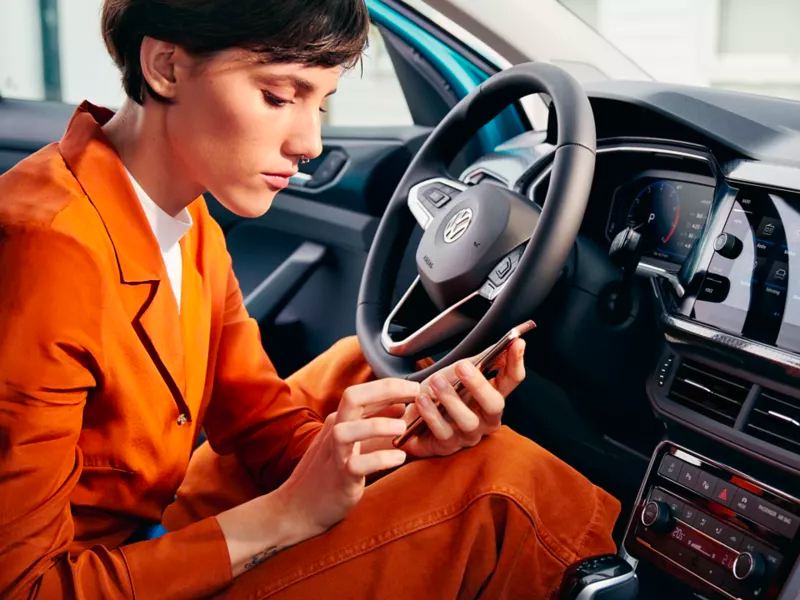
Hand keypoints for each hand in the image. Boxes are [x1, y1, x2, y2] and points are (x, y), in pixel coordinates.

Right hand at [275, 378, 417, 536]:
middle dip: (385, 390)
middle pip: (352, 398)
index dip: (390, 385)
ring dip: (378, 425)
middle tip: (415, 392)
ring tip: (403, 427)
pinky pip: (356, 465)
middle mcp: (334, 431)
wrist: (299, 508)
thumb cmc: (329, 473)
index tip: (416, 386)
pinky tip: (399, 457)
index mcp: (340, 420)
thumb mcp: (355, 443)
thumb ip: (376, 425)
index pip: (362, 391)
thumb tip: (401, 405)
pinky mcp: (339, 478)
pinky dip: (379, 459)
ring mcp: (334, 454)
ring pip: (347, 430)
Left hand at [401, 338, 525, 456]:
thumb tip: (507, 343)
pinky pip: (443, 432)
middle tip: (461, 366)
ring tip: (436, 381)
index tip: (516, 343)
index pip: (511, 380)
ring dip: (450, 398)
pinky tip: (423, 399)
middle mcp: (485, 419)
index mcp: (492, 397)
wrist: (411, 418)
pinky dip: (431, 414)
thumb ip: (483, 359)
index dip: (516, 362)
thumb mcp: (460, 372)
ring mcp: (468, 435)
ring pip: (467, 420)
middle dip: (479, 385)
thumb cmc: (440, 394)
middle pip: (494, 405)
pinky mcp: (447, 446)